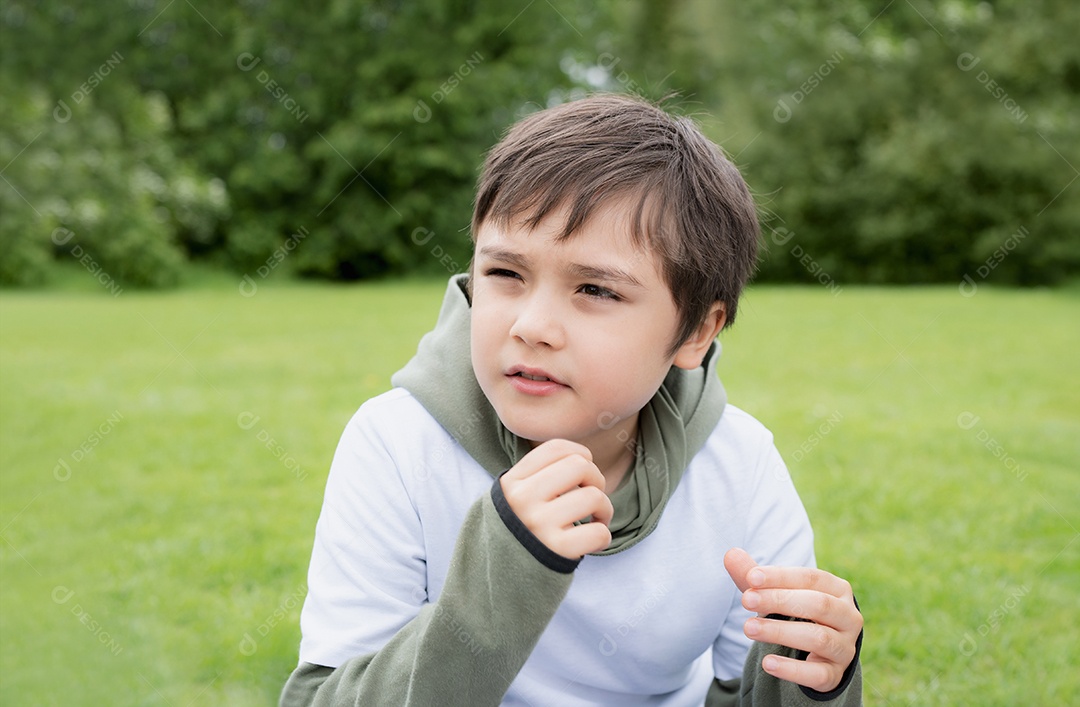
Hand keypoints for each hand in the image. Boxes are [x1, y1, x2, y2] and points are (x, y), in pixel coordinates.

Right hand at [500, 439, 613, 558]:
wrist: (499, 583)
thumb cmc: (517, 536)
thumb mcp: (511, 501)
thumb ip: (535, 477)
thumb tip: (582, 458)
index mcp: (512, 483)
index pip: (556, 449)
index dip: (581, 455)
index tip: (583, 473)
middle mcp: (523, 499)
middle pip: (580, 466)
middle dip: (596, 480)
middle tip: (590, 498)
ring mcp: (539, 523)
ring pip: (594, 497)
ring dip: (604, 509)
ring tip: (595, 520)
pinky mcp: (556, 549)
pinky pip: (598, 532)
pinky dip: (603, 536)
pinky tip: (592, 541)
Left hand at [724, 547, 861, 692]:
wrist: (819, 654)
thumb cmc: (795, 613)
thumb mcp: (776, 593)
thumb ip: (754, 576)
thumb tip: (730, 554)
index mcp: (837, 590)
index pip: (811, 578)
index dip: (781, 577)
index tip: (751, 578)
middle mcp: (848, 617)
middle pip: (819, 605)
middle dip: (780, 601)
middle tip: (746, 600)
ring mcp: (844, 648)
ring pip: (819, 638)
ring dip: (781, 632)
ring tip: (748, 628)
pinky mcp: (835, 675)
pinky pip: (819, 674)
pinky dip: (793, 670)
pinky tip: (767, 663)